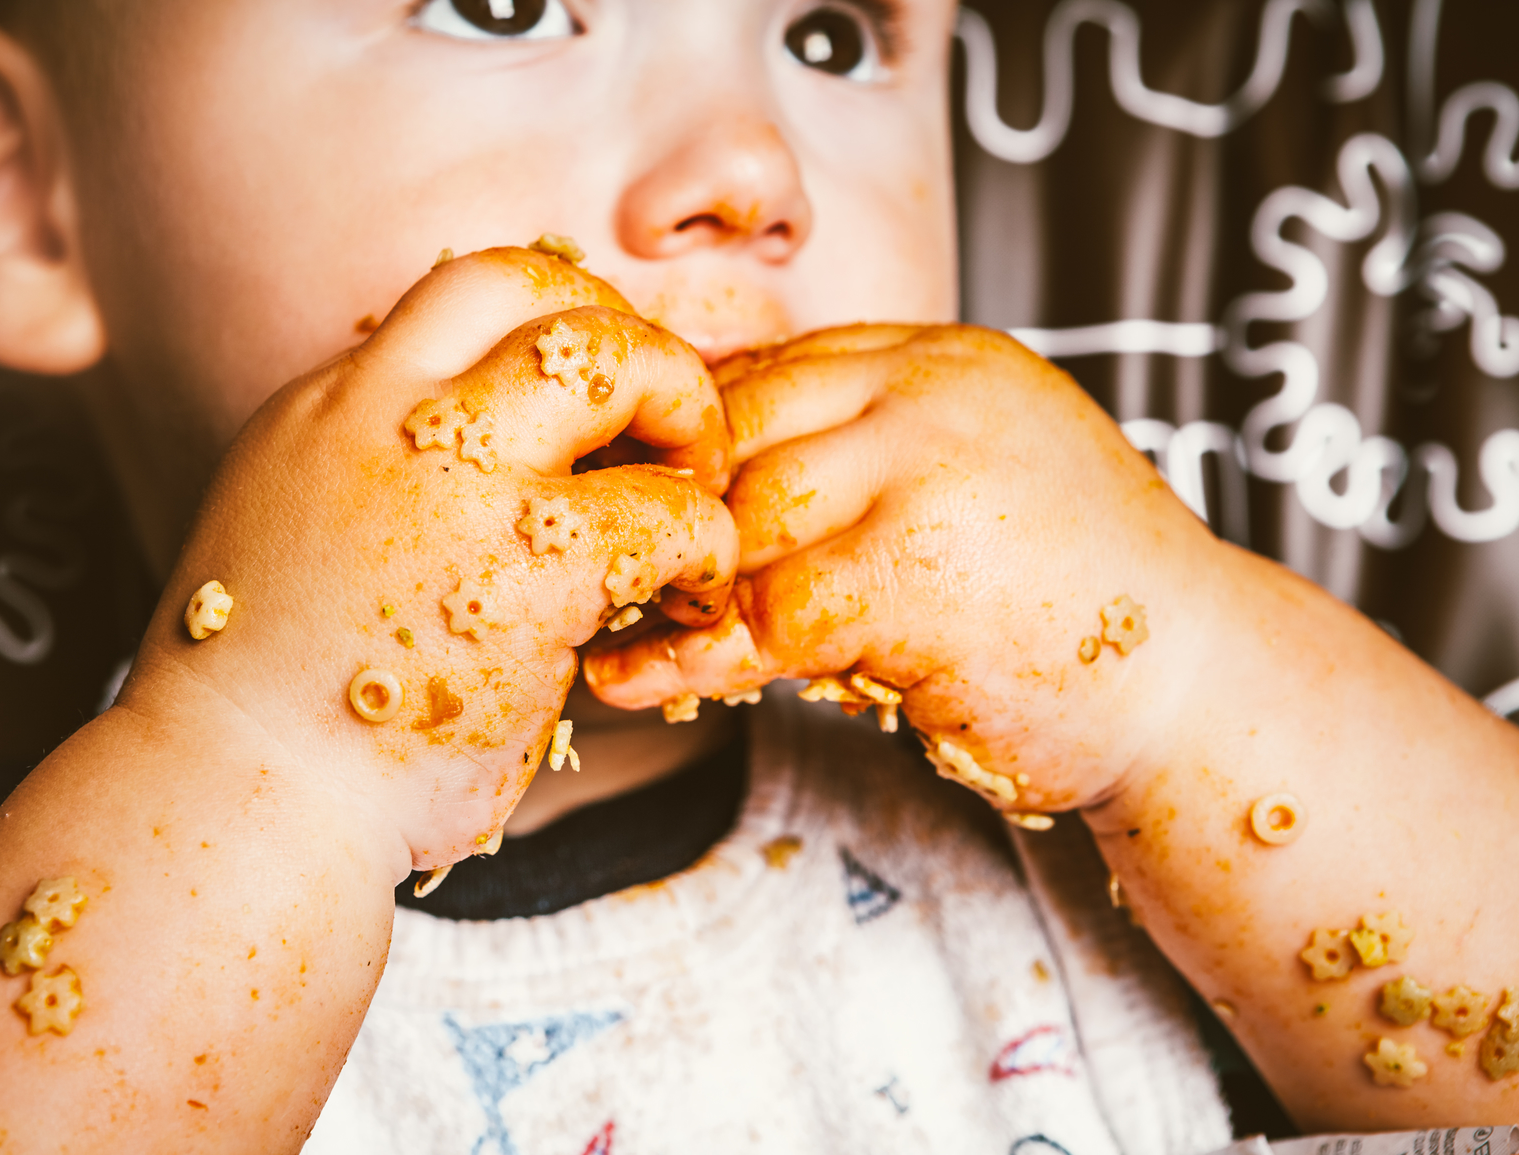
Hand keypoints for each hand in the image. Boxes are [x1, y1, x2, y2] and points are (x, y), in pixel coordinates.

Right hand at [127, 249, 735, 867]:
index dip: (563, 320)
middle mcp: (388, 416)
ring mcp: (460, 488)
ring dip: (691, 423)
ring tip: (693, 508)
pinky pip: (670, 512)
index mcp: (332, 404)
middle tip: (668, 436)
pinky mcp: (530, 577)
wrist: (240, 800)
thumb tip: (492, 451)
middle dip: (635, 345)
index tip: (599, 404)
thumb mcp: (301, 530)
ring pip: (623, 362)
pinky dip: (705, 545)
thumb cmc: (276, 698)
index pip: (471, 288)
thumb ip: (384, 470)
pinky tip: (686, 598)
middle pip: (549, 289)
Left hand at [584, 324, 1223, 814]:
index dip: (689, 445)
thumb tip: (719, 482)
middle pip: (737, 429)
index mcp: (940, 360)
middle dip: (665, 507)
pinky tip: (642, 683)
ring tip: (619, 627)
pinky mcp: (916, 575)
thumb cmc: (1072, 600)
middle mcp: (931, 394)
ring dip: (671, 582)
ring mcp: (925, 473)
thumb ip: (867, 458)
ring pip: (741, 516)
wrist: (1199, 686)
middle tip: (603, 568)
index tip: (632, 504)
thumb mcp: (973, 482)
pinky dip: (692, 659)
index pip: (767, 372)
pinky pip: (764, 614)